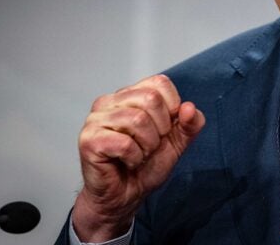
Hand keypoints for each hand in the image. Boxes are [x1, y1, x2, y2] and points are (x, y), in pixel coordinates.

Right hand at [71, 74, 204, 240]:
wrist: (125, 196)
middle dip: (160, 129)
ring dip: (147, 145)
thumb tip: (189, 108)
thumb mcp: (178, 141)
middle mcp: (110, 101)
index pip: (159, 82)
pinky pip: (124, 143)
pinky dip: (134, 157)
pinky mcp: (89, 140)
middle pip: (151, 98)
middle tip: (150, 145)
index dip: (172, 107)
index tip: (165, 128)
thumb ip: (191, 123)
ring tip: (139, 154)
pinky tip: (128, 162)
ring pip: (138, 119)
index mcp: (130, 95)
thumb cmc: (146, 165)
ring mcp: (96, 119)